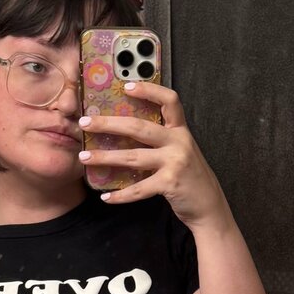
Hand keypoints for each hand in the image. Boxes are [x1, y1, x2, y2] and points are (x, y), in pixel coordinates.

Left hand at [79, 81, 229, 229]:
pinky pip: (139, 188)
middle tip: (85, 122)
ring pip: (133, 156)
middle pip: (139, 127)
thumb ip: (161, 140)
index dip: (149, 90)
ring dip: (105, 157)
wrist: (209, 206)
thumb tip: (125, 131)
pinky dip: (121, 194)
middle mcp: (179, 142)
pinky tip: (106, 197)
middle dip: (108, 124)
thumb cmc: (189, 178)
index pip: (169, 100)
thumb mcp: (179, 151)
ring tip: (84, 157)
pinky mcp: (170, 183)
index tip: (126, 86)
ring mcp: (175, 162)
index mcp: (180, 130)